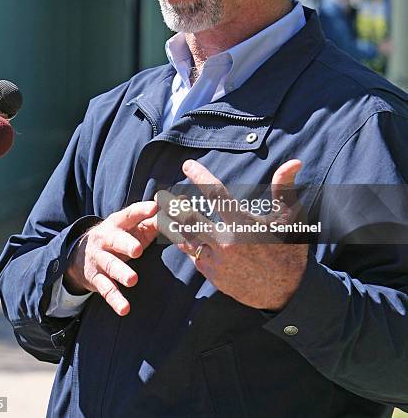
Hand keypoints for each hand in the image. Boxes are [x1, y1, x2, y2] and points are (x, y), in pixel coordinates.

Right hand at [64, 201, 158, 315]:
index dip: (141, 211)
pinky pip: (106, 289)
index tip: (154, 208)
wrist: (80, 255)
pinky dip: (115, 300)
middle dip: (126, 244)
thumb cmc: (118, 238)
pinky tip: (124, 309)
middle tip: (137, 250)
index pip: (130, 214)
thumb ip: (152, 222)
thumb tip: (173, 213)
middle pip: (116, 240)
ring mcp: (100, 259)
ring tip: (133, 280)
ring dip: (121, 272)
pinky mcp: (96, 278)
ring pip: (110, 265)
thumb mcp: (131, 228)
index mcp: (118, 223)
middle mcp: (106, 239)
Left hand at [157, 160, 307, 310]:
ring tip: (162, 211)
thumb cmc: (288, 250)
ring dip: (172, 223)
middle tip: (160, 194)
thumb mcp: (290, 218)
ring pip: (186, 237)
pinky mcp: (212, 274)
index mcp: (243, 224)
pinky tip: (178, 233)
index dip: (199, 176)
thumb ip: (285, 188)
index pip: (216, 193)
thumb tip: (294, 162)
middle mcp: (226, 241)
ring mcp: (217, 260)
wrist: (287, 293)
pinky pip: (192, 254)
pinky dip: (184, 242)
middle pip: (189, 217)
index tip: (187, 166)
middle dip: (173, 203)